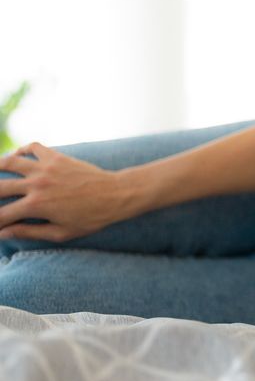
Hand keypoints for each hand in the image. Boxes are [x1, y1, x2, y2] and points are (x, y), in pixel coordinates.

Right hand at [0, 143, 128, 241]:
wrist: (117, 195)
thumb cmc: (92, 218)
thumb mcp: (62, 232)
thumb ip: (29, 232)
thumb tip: (3, 233)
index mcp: (36, 206)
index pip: (2, 215)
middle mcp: (37, 184)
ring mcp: (46, 168)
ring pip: (9, 162)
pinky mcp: (57, 157)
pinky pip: (33, 147)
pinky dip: (22, 150)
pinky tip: (17, 157)